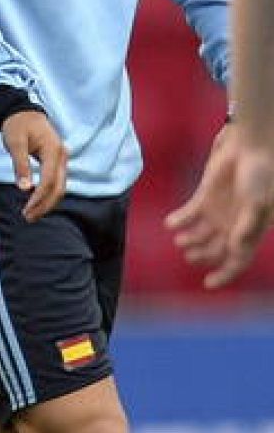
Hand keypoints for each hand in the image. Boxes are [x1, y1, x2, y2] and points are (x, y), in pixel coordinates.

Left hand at [0, 111, 66, 220]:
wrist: (23, 111)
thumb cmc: (17, 125)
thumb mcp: (15, 143)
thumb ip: (20, 165)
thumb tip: (24, 189)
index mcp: (53, 150)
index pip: (49, 181)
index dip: (39, 198)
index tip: (26, 210)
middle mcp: (62, 156)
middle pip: (59, 187)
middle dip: (44, 205)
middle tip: (28, 218)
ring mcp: (62, 159)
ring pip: (60, 187)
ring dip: (47, 202)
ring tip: (31, 214)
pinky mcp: (57, 161)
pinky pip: (56, 182)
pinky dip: (48, 194)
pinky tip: (36, 202)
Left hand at [167, 126, 273, 287]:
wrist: (250, 148)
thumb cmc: (261, 176)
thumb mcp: (257, 204)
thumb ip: (246, 227)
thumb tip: (235, 249)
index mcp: (251, 231)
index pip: (238, 260)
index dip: (225, 273)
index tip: (208, 283)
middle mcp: (233, 225)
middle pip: (215, 249)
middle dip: (202, 255)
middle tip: (188, 255)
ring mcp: (219, 212)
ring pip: (200, 234)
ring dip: (189, 240)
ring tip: (180, 241)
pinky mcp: (205, 197)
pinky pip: (189, 213)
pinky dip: (179, 220)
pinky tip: (170, 224)